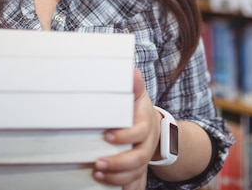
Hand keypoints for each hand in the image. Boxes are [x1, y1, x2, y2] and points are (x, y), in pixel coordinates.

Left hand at [92, 69, 159, 188]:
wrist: (153, 126)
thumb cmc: (138, 110)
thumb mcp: (137, 96)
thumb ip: (134, 87)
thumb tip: (133, 73)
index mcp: (145, 125)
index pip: (139, 132)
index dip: (125, 136)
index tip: (107, 136)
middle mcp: (146, 145)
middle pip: (138, 158)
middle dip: (118, 163)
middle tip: (98, 164)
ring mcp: (143, 159)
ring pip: (136, 174)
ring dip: (117, 178)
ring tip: (97, 175)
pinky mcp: (138, 171)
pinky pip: (137, 184)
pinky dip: (129, 189)